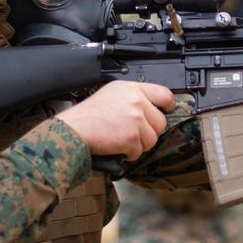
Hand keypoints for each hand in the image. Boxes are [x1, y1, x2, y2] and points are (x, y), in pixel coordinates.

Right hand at [57, 81, 175, 160]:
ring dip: (139, 144)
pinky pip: (139, 151)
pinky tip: (116, 146)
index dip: (168, 105)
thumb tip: (150, 107)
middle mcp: (137, 102)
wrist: (74, 129)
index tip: (167, 110)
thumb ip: (133, 98)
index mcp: (132, 89)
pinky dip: (129, 154)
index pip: (164, 94)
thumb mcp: (111, 94)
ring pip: (152, 139)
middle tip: (133, 132)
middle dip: (149, 131)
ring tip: (121, 139)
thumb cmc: (87, 115)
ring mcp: (136, 119)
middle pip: (160, 122)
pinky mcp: (132, 137)